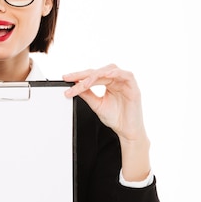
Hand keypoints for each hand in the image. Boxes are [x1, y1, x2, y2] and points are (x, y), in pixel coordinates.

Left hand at [63, 64, 150, 181]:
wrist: (127, 132)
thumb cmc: (116, 118)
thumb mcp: (97, 105)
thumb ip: (88, 95)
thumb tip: (75, 87)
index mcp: (108, 83)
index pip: (92, 76)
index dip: (78, 76)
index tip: (66, 79)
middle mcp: (116, 81)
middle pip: (99, 71)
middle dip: (84, 75)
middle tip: (72, 79)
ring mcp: (125, 83)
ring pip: (111, 69)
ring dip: (98, 74)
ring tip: (86, 81)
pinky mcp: (134, 88)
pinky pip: (127, 75)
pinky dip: (117, 73)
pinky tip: (107, 75)